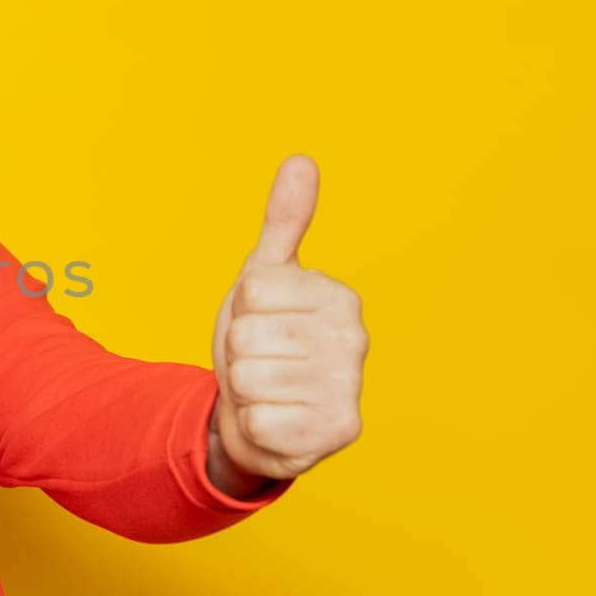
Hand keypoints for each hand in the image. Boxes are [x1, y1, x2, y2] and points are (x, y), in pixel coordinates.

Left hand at [210, 155, 368, 481]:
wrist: (262, 414)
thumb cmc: (264, 341)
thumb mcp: (265, 278)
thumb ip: (282, 223)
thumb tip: (301, 160)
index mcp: (339, 297)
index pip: (253, 289)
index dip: (242, 309)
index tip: (262, 321)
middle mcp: (355, 341)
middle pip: (246, 334)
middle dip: (240, 351)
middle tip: (261, 360)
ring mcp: (348, 389)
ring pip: (248, 377)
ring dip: (245, 389)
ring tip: (268, 389)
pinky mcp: (334, 434)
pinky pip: (257, 421)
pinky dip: (255, 424)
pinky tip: (276, 420)